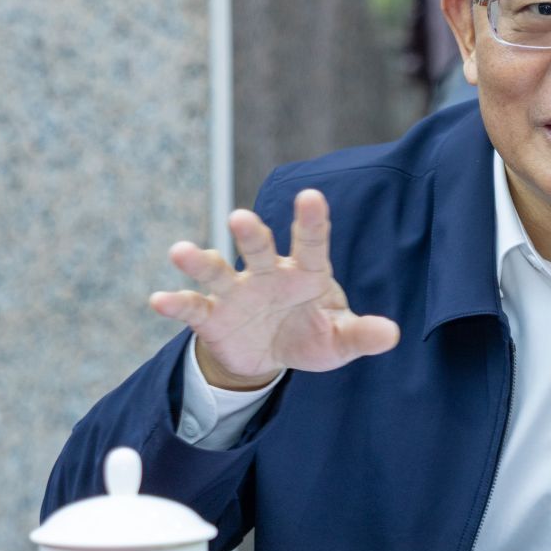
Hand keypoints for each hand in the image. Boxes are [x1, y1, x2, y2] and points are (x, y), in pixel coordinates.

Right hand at [149, 189, 400, 389]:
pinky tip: (159, 301)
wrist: (269, 354)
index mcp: (305, 273)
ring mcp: (236, 292)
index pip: (310, 243)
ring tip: (180, 251)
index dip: (311, 221)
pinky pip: (193, 308)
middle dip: (250, 234)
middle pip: (258, 249)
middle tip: (239, 217)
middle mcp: (267, 274)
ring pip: (217, 271)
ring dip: (199, 261)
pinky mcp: (212, 316)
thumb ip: (361, 334)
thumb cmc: (309, 335)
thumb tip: (392, 334)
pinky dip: (176, 304)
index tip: (311, 196)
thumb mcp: (339, 341)